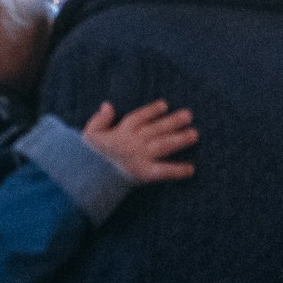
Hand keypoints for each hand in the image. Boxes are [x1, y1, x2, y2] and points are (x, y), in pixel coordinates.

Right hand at [80, 98, 196, 183]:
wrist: (88, 177)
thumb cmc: (90, 155)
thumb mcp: (89, 134)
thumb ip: (99, 119)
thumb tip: (108, 105)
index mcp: (120, 132)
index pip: (138, 117)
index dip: (151, 111)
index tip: (165, 105)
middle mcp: (132, 142)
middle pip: (155, 129)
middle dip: (172, 122)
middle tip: (189, 115)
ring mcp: (140, 157)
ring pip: (162, 145)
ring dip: (178, 140)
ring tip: (194, 134)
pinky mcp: (144, 173)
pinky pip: (162, 171)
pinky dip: (176, 170)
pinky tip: (191, 169)